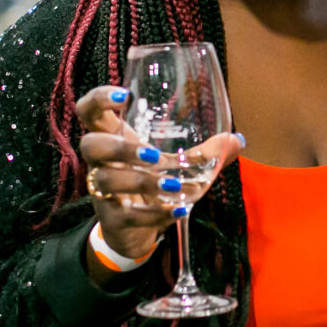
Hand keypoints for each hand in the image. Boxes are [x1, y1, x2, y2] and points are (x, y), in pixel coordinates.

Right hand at [76, 85, 243, 261]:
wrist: (134, 231)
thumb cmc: (152, 182)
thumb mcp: (177, 164)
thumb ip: (207, 152)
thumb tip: (237, 139)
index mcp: (115, 137)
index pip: (89, 110)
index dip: (99, 99)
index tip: (125, 95)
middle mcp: (102, 162)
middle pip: (89, 144)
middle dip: (119, 147)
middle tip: (154, 155)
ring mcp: (103, 191)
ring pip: (105, 180)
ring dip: (141, 181)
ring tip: (173, 185)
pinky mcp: (112, 220)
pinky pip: (126, 215)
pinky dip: (154, 213)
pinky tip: (178, 211)